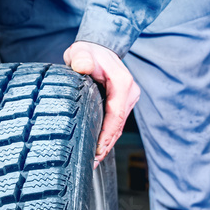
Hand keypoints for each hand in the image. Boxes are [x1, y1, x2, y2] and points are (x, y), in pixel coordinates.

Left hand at [63, 41, 140, 167]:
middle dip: (106, 145)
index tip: (97, 150)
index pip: (116, 114)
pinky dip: (108, 136)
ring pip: (118, 126)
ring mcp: (127, 98)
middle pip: (118, 125)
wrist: (98, 47)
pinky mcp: (122, 102)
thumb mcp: (81, 52)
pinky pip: (115, 122)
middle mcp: (129, 92)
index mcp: (122, 83)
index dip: (107, 134)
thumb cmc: (88, 52)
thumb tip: (82, 66)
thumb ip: (80, 59)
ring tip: (93, 161)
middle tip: (91, 162)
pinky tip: (97, 148)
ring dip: (107, 144)